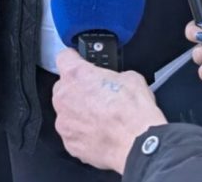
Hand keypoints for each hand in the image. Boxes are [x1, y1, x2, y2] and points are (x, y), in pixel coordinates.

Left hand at [53, 49, 165, 174]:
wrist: (138, 143)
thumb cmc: (133, 111)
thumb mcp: (129, 76)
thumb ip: (111, 75)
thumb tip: (112, 81)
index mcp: (76, 75)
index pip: (64, 57)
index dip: (74, 58)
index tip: (79, 62)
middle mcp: (65, 98)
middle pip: (63, 87)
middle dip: (77, 89)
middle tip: (97, 94)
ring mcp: (65, 123)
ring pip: (66, 112)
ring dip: (78, 112)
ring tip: (100, 116)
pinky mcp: (70, 144)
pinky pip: (72, 133)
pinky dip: (82, 132)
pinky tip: (100, 131)